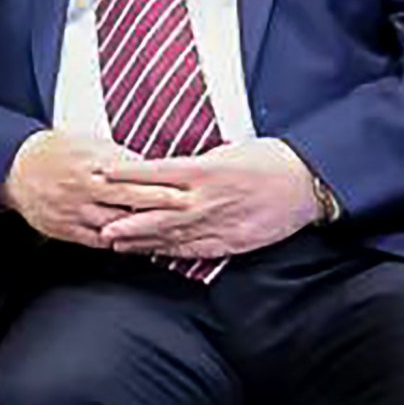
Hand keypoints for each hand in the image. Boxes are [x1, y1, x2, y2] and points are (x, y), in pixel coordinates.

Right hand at [0, 127, 181, 247]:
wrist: (14, 168)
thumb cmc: (54, 151)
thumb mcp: (86, 141)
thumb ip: (117, 154)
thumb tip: (149, 164)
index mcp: (91, 163)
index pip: (134, 174)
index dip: (160, 182)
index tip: (185, 186)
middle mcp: (84, 188)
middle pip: (129, 200)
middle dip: (161, 205)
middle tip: (187, 209)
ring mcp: (74, 211)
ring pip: (116, 225)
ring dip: (143, 229)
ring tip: (168, 231)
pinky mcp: (65, 229)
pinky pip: (98, 241)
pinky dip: (119, 243)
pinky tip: (137, 244)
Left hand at [98, 141, 323, 262]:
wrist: (303, 184)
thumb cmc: (267, 160)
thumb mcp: (227, 151)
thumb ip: (196, 163)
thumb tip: (169, 168)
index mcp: (204, 170)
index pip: (156, 172)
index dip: (127, 175)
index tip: (103, 174)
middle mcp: (206, 198)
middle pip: (157, 211)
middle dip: (126, 220)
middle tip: (99, 225)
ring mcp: (216, 223)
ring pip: (171, 234)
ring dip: (141, 240)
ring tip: (115, 242)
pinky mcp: (229, 241)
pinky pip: (193, 249)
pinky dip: (169, 252)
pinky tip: (152, 254)